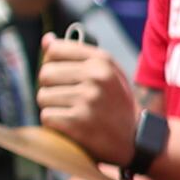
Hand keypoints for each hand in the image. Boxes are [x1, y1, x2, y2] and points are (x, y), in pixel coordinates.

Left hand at [38, 35, 138, 165]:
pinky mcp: (78, 122)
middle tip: (68, 99)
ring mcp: (87, 100)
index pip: (55, 50)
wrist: (136, 140)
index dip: (53, 63)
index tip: (63, 76)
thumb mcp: (107, 73)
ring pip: (43, 96)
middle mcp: (95, 77)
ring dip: (52, 107)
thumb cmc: (117, 104)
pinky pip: (46, 117)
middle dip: (51, 87)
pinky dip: (54, 124)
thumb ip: (77, 54)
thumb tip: (46, 40)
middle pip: (45, 74)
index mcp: (102, 61)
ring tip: (73, 113)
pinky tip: (71, 125)